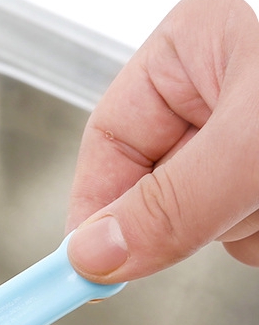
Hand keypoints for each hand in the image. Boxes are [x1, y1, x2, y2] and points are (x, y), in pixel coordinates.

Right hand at [67, 0, 258, 281]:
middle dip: (188, 216)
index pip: (106, 146)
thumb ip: (168, 206)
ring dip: (234, 228)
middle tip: (228, 211)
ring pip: (193, 221)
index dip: (93, 210)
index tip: (81, 268)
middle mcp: (209, 97)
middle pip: (148, 189)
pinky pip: (235, 234)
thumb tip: (95, 254)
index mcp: (188, 57)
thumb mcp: (253, 149)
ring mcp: (237, 144)